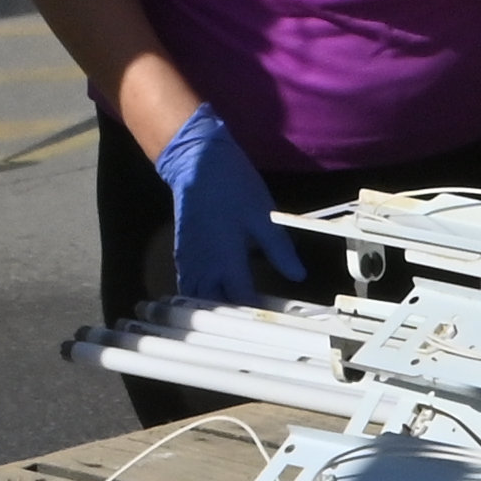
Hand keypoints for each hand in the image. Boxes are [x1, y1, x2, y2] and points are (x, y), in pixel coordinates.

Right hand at [148, 103, 279, 306]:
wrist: (195, 161)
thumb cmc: (232, 186)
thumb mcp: (263, 217)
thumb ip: (279, 250)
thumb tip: (298, 275)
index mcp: (227, 262)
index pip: (242, 301)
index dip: (258, 312)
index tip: (275, 318)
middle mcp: (204, 267)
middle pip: (215, 307)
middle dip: (233, 316)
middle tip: (255, 319)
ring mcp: (189, 261)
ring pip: (197, 299)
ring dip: (214, 308)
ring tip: (236, 311)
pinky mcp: (181, 252)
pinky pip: (188, 285)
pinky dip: (201, 295)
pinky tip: (216, 292)